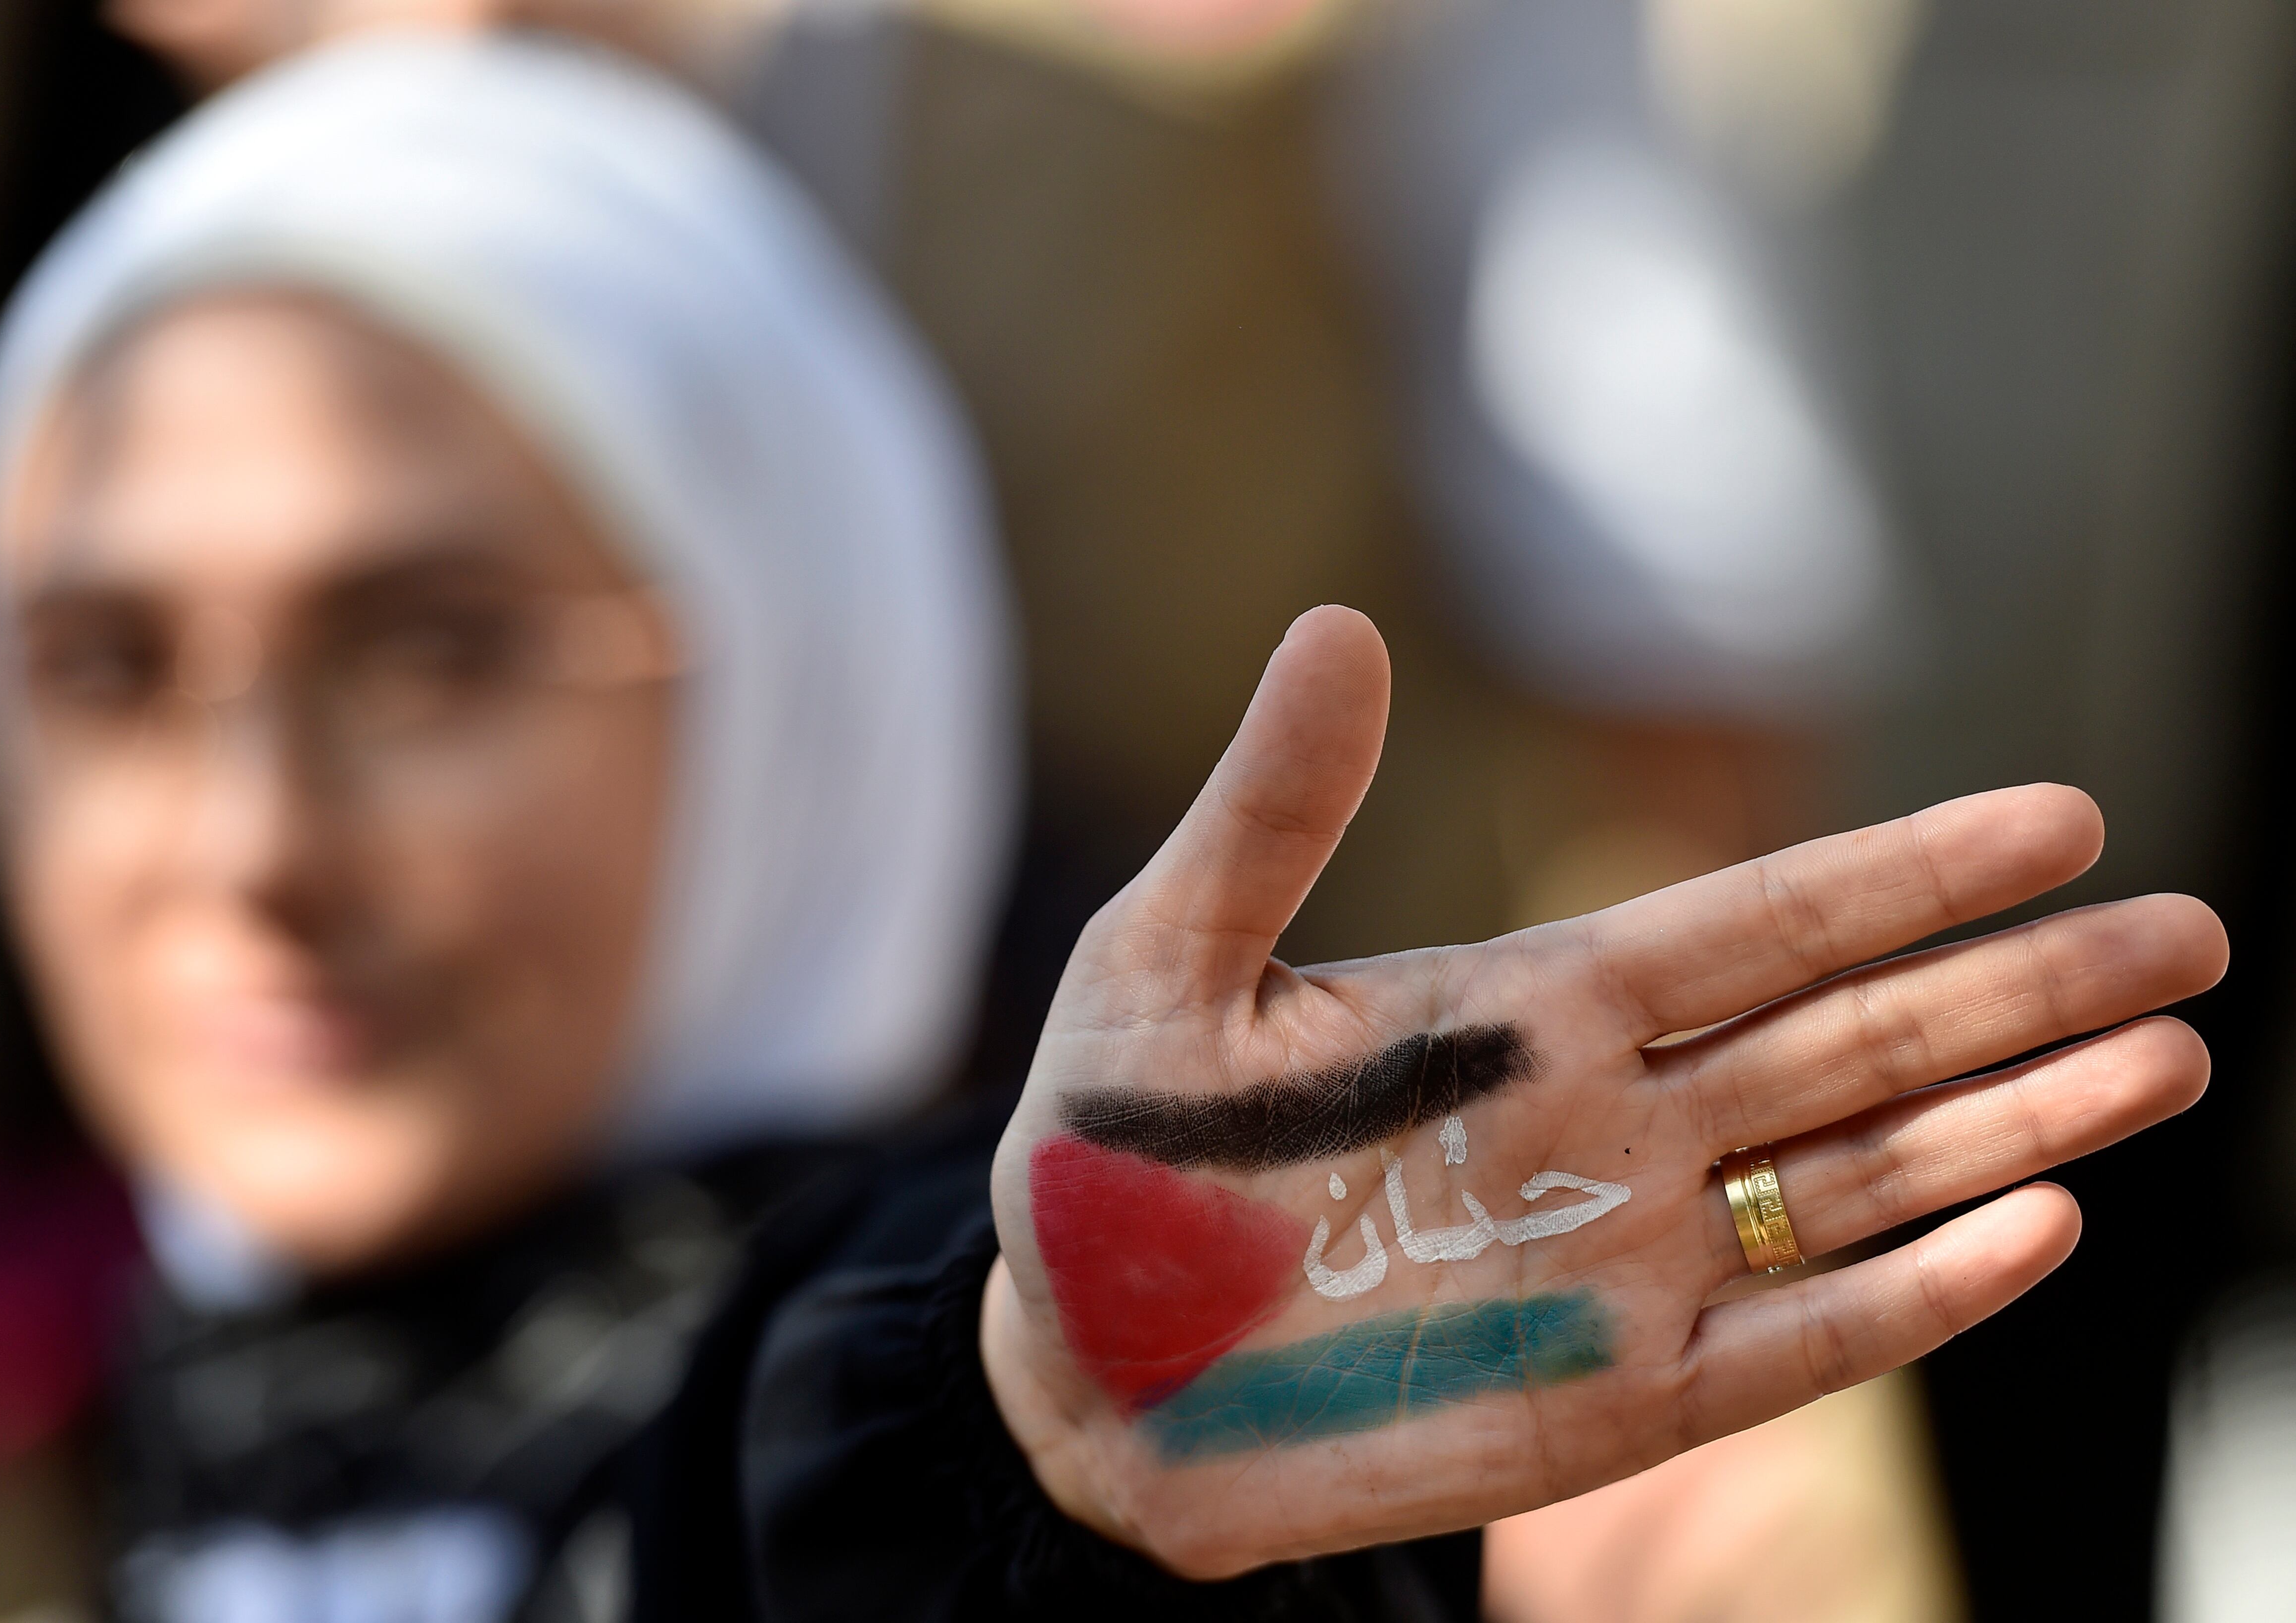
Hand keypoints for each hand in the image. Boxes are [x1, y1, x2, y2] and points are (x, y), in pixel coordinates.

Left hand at [980, 607, 2225, 1576]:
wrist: (1077, 1361)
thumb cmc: (1114, 1154)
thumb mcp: (1163, 959)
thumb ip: (1271, 811)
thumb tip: (1336, 627)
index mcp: (1526, 1008)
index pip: (1760, 919)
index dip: (1910, 870)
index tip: (2061, 816)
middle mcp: (1608, 1123)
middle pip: (1857, 1037)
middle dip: (2021, 986)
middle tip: (2193, 932)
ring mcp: (1625, 1260)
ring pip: (1861, 1177)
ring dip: (2017, 1124)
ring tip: (2161, 1059)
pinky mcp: (1611, 1400)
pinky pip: (1798, 1342)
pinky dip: (1917, 1295)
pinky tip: (2036, 1234)